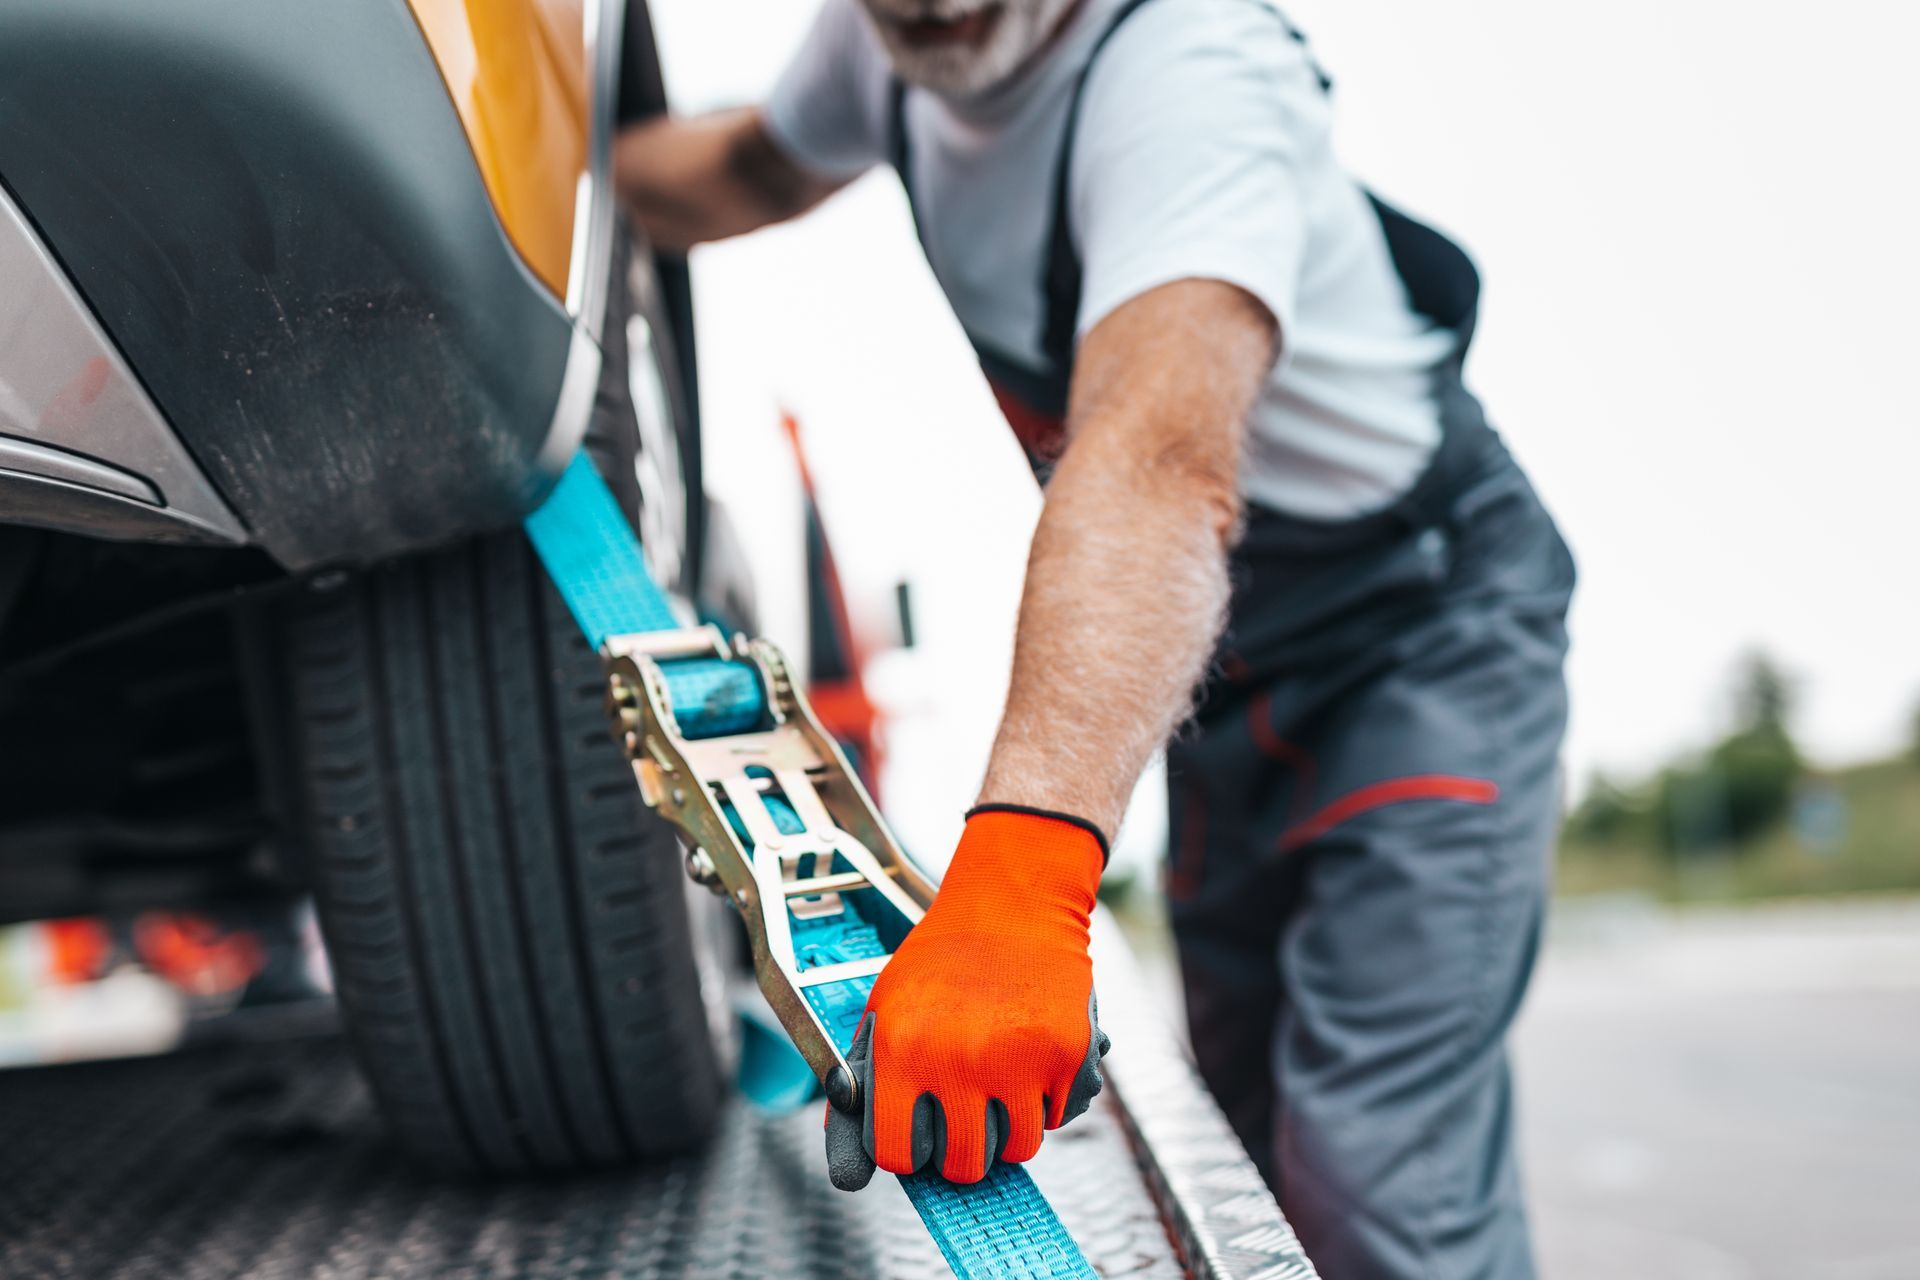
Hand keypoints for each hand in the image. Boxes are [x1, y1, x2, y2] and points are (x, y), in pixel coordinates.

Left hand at [824, 806, 1110, 1188]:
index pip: (900, 1156)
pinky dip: (1047, 1101)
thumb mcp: (885, 1013)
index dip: (909, 1149)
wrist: (1012, 904)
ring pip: (1018, 1150)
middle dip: (963, 1146)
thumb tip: (851, 1178)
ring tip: (999, 1082)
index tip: (919, 1129)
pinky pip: (1058, 1117)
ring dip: (1009, 1127)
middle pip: (965, 1165)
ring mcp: (1019, 1059)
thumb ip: (863, 1092)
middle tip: (965, 1107)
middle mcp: (959, 1060)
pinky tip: (1030, 1059)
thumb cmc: (940, 964)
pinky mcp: (1068, 1053)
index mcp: (902, 1050)